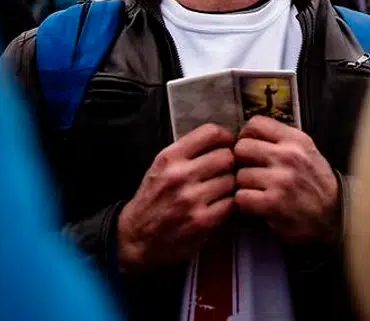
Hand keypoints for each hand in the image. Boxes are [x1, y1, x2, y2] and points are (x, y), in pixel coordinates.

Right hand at [116, 124, 235, 271]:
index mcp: (170, 157)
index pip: (211, 133)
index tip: (228, 144)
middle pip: (227, 156)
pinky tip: (219, 205)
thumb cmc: (152, 199)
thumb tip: (223, 141)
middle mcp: (180, 175)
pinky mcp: (202, 221)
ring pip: (232, 180)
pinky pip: (231, 203)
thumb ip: (187, 152)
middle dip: (229, 163)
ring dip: (230, 185)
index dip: (226, 137)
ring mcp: (191, 198)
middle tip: (224, 171)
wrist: (137, 237)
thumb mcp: (161, 167)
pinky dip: (229, 204)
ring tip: (219, 190)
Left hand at [234, 116, 339, 243]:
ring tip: (258, 191)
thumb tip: (246, 136)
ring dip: (244, 186)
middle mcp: (288, 156)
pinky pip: (241, 198)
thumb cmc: (315, 183)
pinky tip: (257, 205)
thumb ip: (280, 140)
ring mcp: (281, 180)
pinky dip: (245, 204)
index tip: (250, 150)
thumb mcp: (306, 151)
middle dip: (241, 162)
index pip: (255, 124)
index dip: (246, 137)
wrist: (334, 216)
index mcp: (295, 139)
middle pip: (241, 148)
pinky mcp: (274, 203)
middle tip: (250, 172)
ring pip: (240, 175)